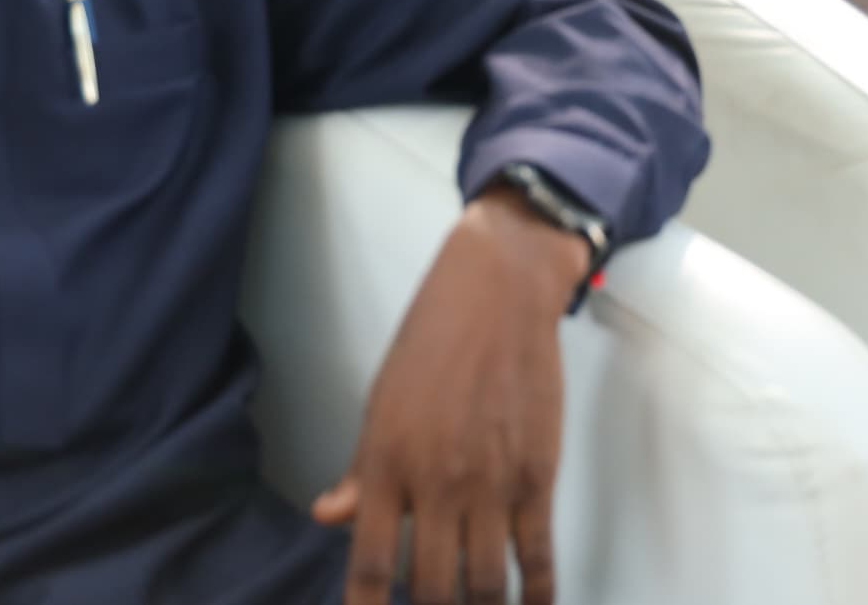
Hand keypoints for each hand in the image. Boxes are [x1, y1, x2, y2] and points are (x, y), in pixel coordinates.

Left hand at [313, 187, 586, 603]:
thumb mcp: (381, 401)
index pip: (371, 562)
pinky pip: (537, 554)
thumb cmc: (432, 340)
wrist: (497, 293)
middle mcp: (437, 483)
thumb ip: (362, 470)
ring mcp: (491, 484)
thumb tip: (330, 515)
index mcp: (388, 463)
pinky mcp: (537, 476)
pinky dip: (537, 593)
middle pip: (431, 587)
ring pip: (485, 583)